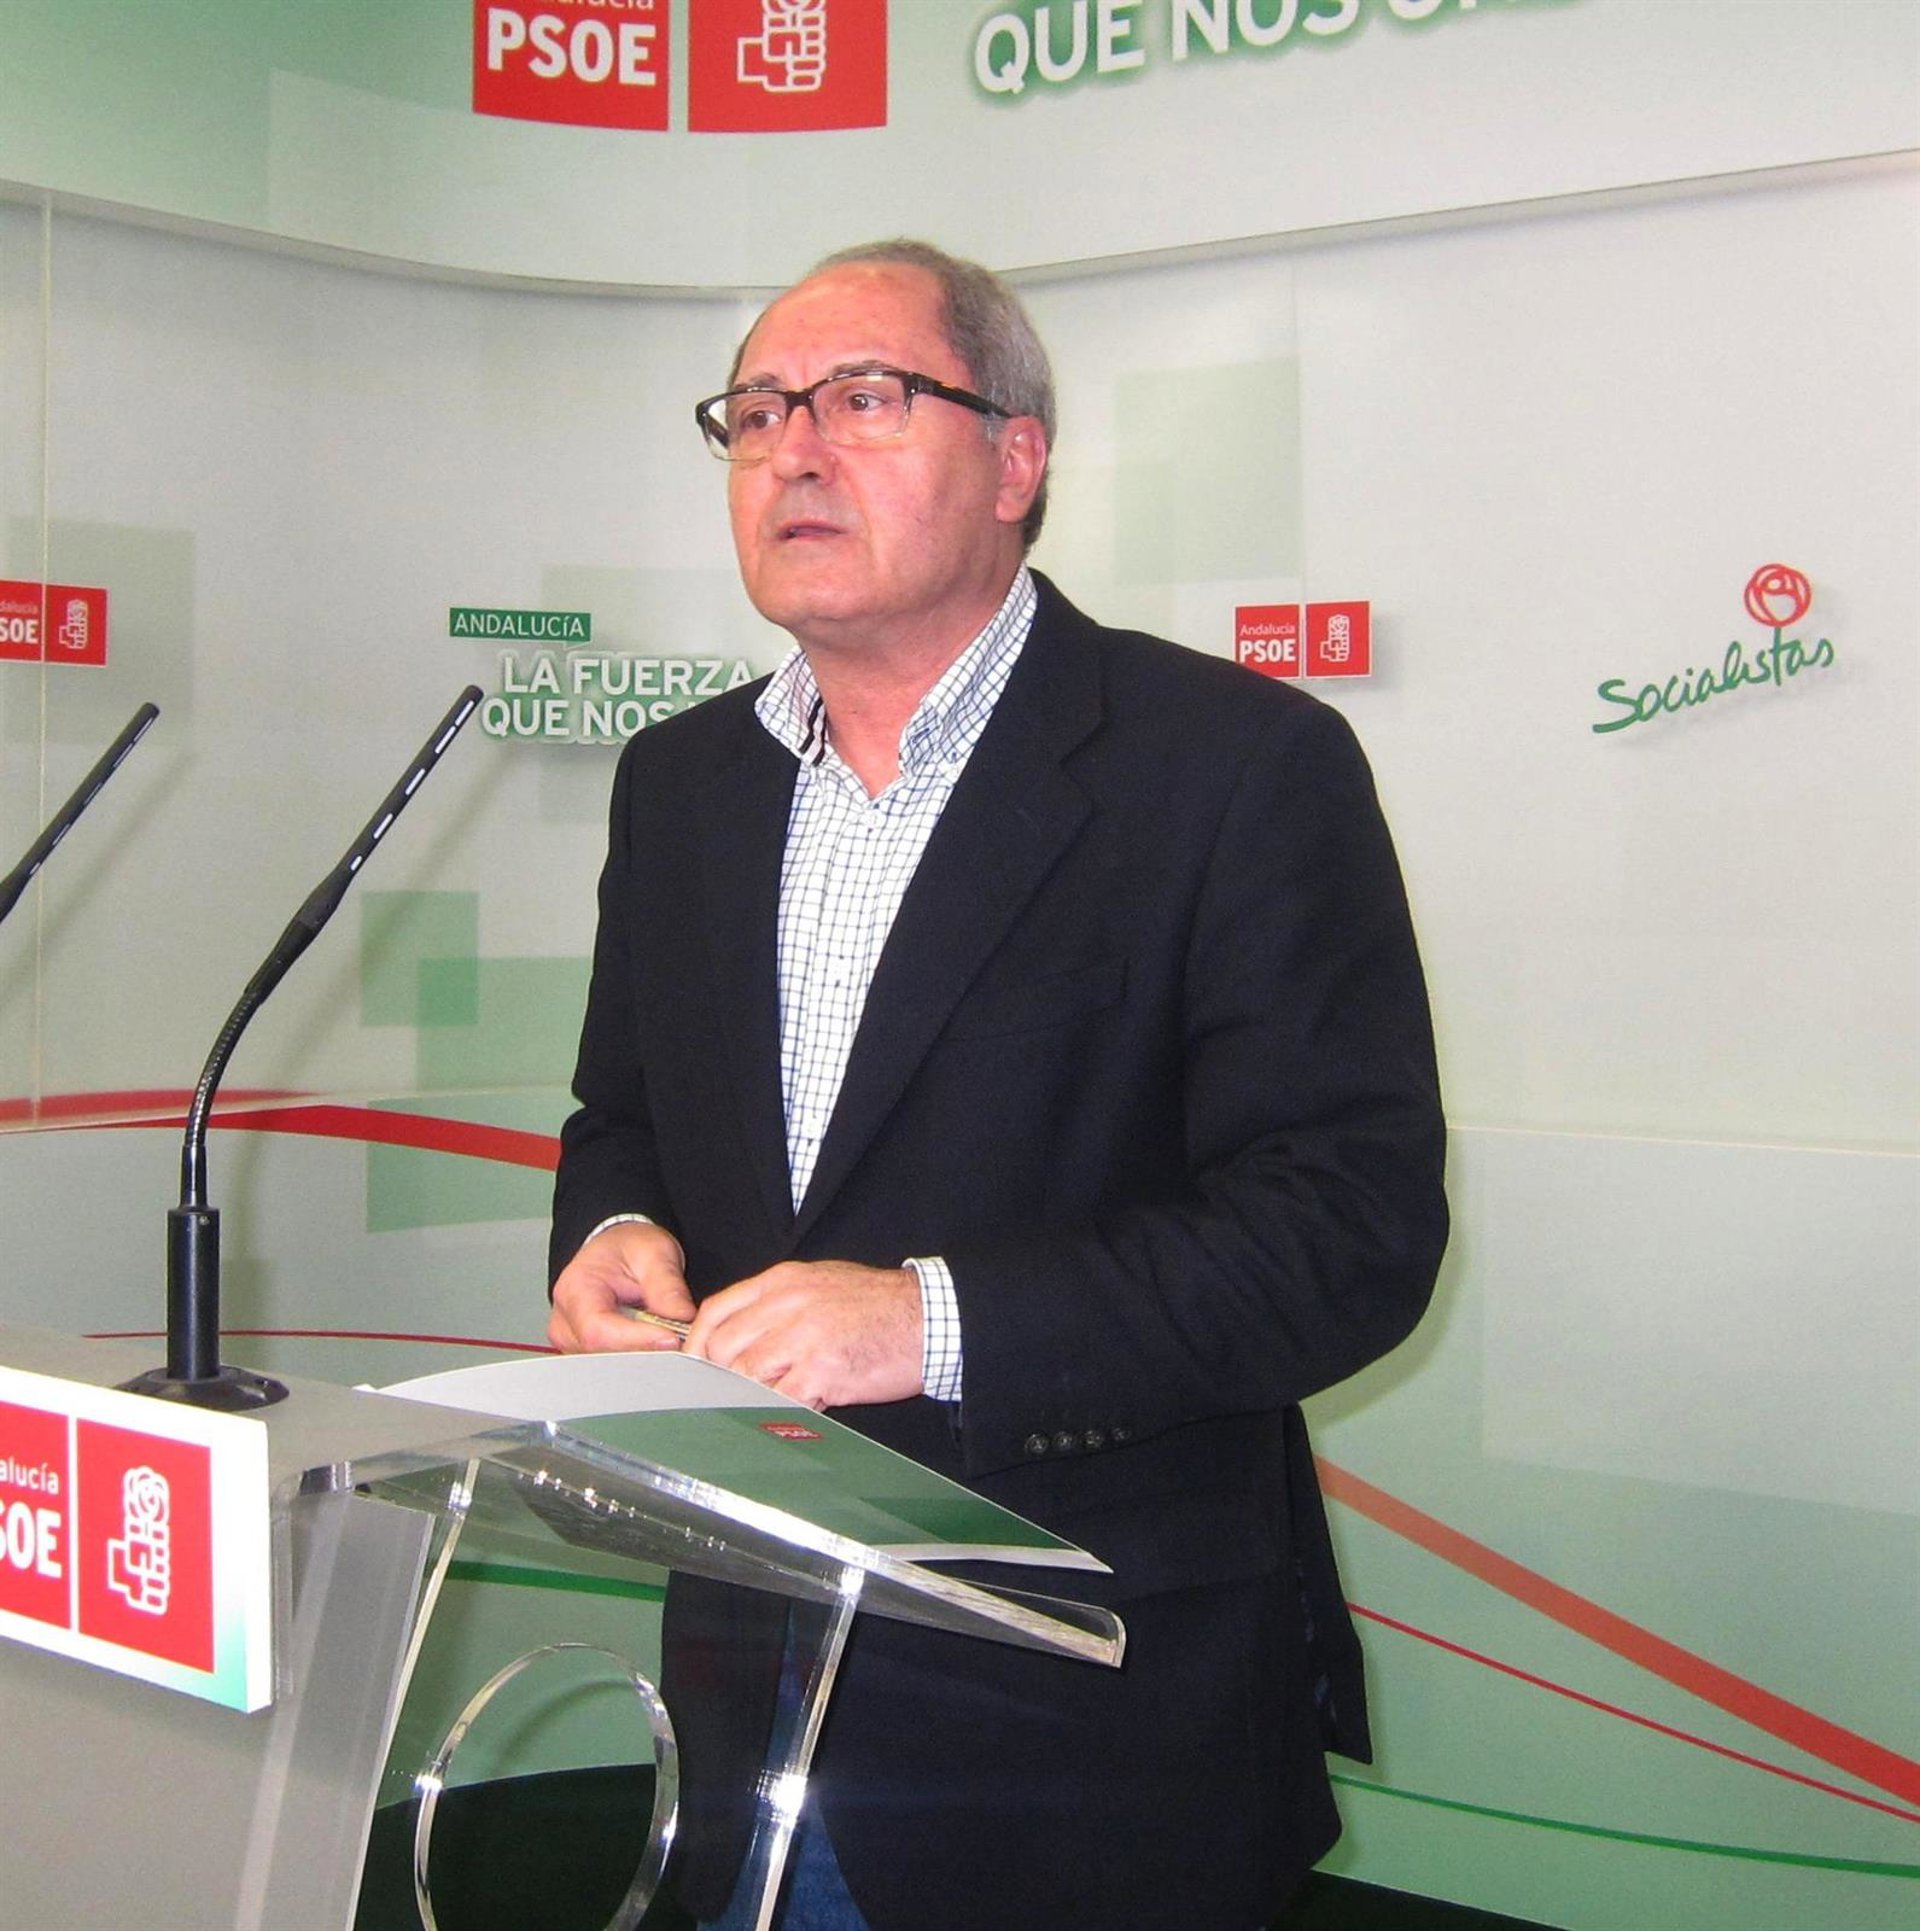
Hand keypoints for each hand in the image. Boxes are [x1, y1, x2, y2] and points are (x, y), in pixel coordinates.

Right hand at [548, 1221, 696, 1353]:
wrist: (618, 1250)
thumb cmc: (627, 1248)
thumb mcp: (653, 1252)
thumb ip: (667, 1285)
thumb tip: (682, 1318)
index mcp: (574, 1291)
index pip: (598, 1330)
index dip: (637, 1340)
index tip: (671, 1338)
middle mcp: (566, 1323)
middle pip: (605, 1354)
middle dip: (647, 1351)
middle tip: (682, 1339)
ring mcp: (575, 1343)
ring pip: (612, 1366)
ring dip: (646, 1355)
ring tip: (669, 1335)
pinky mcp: (589, 1354)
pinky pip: (616, 1367)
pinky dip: (641, 1357)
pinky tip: (656, 1343)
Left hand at [685, 1260, 923, 1410]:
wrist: (928, 1318)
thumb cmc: (880, 1304)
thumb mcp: (822, 1283)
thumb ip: (779, 1304)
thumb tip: (743, 1334)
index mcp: (783, 1282)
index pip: (716, 1311)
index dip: (699, 1343)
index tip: (698, 1364)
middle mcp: (786, 1305)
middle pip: (723, 1348)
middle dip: (723, 1375)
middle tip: (739, 1390)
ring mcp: (803, 1338)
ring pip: (746, 1376)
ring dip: (754, 1394)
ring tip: (781, 1395)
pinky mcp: (822, 1370)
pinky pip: (781, 1399)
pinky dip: (783, 1408)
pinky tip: (804, 1404)